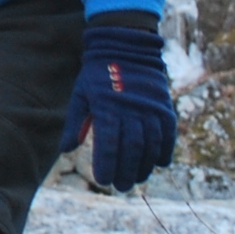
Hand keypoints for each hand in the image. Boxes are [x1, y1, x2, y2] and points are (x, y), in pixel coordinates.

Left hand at [59, 21, 176, 190]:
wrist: (125, 46)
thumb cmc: (97, 74)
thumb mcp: (81, 95)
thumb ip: (75, 123)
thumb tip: (66, 150)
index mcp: (106, 106)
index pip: (108, 144)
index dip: (107, 164)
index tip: (103, 181)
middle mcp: (131, 108)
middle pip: (131, 148)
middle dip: (125, 171)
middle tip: (120, 187)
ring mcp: (150, 107)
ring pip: (151, 144)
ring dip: (144, 165)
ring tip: (136, 179)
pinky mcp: (164, 106)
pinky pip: (168, 133)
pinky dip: (164, 149)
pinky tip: (159, 163)